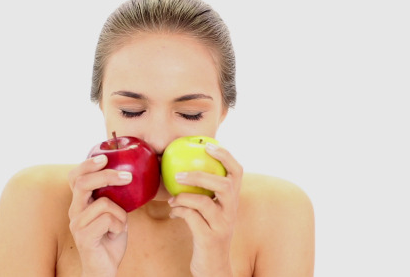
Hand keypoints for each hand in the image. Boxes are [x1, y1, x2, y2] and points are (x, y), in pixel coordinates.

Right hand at [68, 155, 131, 276]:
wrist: (105, 267)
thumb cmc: (111, 238)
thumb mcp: (115, 212)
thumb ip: (114, 196)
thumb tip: (129, 174)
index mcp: (80, 202)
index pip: (76, 177)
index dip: (87, 165)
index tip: (104, 158)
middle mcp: (75, 210)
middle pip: (84, 183)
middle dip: (107, 176)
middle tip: (128, 177)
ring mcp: (76, 223)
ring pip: (103, 203)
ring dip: (120, 213)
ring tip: (120, 225)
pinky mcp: (83, 235)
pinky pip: (108, 219)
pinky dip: (119, 225)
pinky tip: (115, 234)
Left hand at [168, 142, 242, 276]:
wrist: (213, 266)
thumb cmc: (207, 233)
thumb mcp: (210, 211)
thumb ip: (204, 192)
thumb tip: (182, 167)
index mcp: (233, 200)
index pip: (237, 172)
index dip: (225, 156)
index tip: (208, 145)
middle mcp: (232, 211)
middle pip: (224, 184)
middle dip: (200, 175)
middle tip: (179, 174)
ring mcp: (222, 225)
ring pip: (205, 202)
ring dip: (184, 196)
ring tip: (172, 197)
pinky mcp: (210, 238)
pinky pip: (192, 218)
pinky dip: (179, 211)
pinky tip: (173, 212)